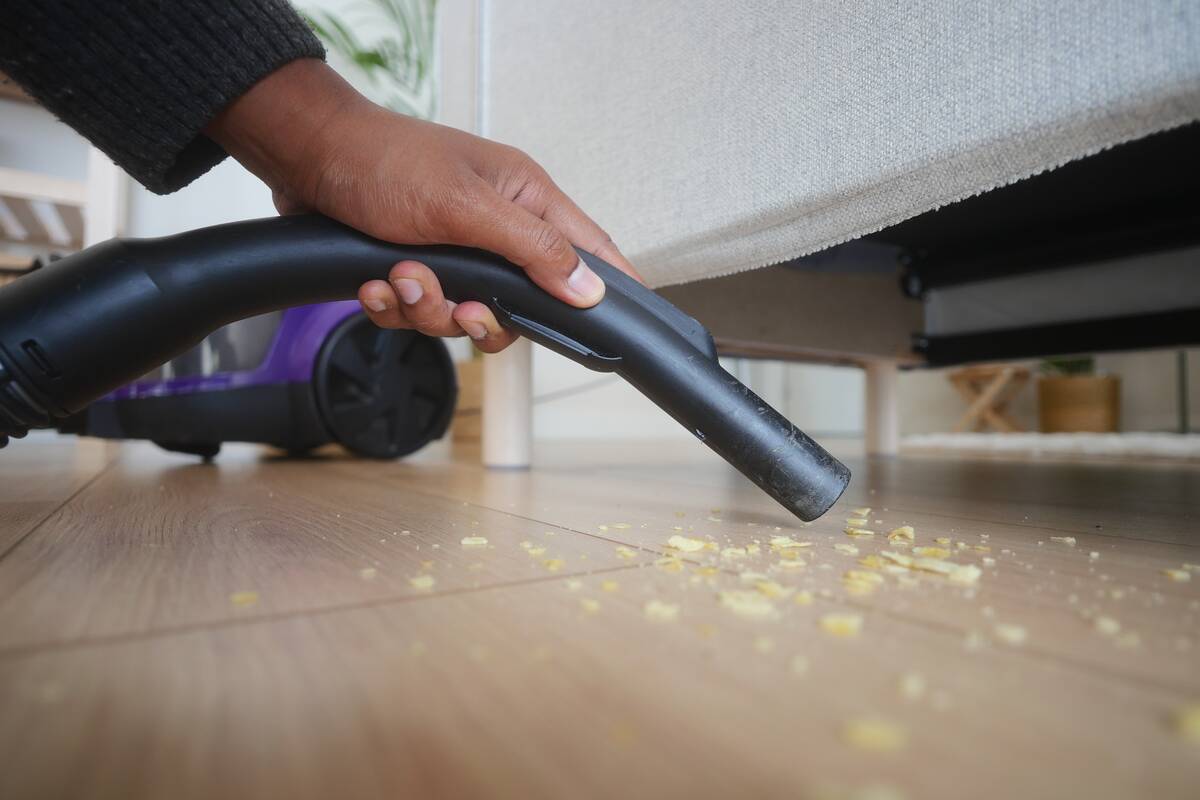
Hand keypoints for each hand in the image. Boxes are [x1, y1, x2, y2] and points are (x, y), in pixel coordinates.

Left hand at [206, 59, 641, 351]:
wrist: (306, 157)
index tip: (621, 323)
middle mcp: (495, 228)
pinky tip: (373, 283)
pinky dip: (392, 307)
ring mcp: (454, 251)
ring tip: (397, 275)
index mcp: (524, 199)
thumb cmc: (384, 161)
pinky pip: (418, 314)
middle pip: (519, 305)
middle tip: (459, 304)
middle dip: (478, 315)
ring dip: (425, 308)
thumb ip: (532, 249)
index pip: (588, 248)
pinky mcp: (416, 268)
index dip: (608, 286)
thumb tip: (590, 288)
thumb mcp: (466, 207)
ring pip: (462, 315)